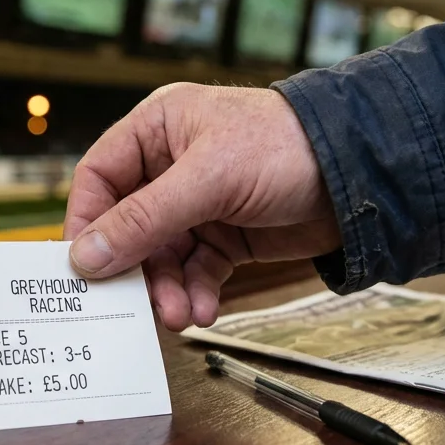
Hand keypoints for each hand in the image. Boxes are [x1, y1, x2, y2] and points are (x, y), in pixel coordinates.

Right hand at [63, 83, 340, 330]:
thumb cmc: (286, 148)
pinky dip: (197, 291)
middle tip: (136, 304)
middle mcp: (173, 164)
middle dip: (135, 268)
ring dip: (167, 289)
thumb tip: (86, 256)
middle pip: (128, 225)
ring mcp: (200, 203)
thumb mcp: (208, 180)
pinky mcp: (227, 235)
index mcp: (158, 129)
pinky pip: (196, 270)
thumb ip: (144, 220)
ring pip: (162, 255)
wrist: (362, 175)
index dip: (87, 222)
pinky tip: (204, 310)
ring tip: (180, 315)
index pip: (100, 177)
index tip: (83, 266)